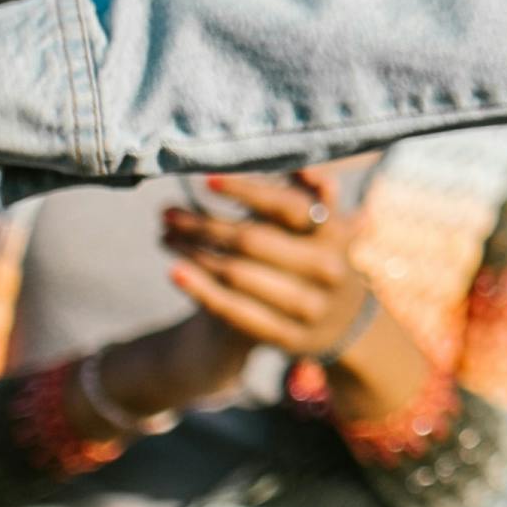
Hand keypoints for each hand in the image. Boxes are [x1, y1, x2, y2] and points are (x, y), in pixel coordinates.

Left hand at [161, 171, 382, 360]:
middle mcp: (327, 269)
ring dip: (193, 252)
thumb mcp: (327, 225)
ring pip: (236, 274)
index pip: (287, 206)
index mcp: (336, 233)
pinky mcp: (286, 336)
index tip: (206, 180)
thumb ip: (313, 195)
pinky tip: (175, 271)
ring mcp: (308, 307)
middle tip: (167, 212)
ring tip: (165, 236)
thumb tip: (303, 170)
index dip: (246, 192)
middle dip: (203, 224)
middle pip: (252, 240)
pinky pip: (233, 310)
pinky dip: (200, 289)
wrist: (342, 323)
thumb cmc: (320, 257)